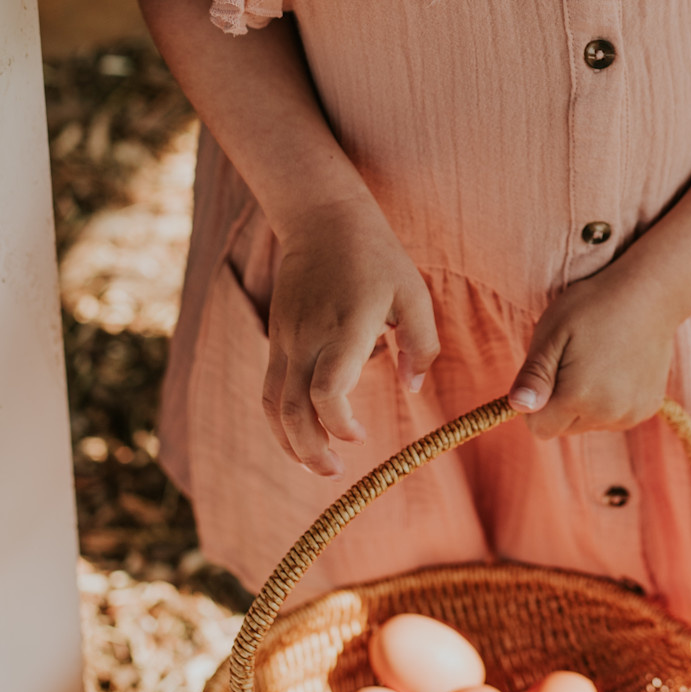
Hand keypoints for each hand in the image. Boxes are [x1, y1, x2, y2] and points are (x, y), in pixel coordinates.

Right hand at [263, 198, 438, 477]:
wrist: (322, 218)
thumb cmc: (377, 256)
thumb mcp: (414, 293)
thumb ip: (420, 344)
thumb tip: (413, 389)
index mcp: (345, 328)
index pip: (326, 389)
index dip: (338, 423)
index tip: (360, 436)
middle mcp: (308, 338)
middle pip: (292, 409)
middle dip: (309, 449)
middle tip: (335, 472)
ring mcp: (285, 339)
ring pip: (273, 404)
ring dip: (289, 442)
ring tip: (315, 465)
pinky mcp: (276, 338)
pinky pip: (269, 389)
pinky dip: (280, 420)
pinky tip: (299, 437)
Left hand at [509, 264, 676, 438]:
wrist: (650, 293)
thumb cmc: (593, 306)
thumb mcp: (552, 332)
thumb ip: (533, 375)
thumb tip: (517, 407)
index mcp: (579, 397)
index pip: (539, 428)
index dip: (535, 403)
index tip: (547, 371)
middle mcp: (608, 414)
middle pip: (564, 428)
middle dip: (560, 403)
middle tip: (574, 360)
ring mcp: (632, 414)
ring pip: (589, 423)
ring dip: (586, 402)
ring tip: (598, 360)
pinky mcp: (647, 408)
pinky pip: (614, 417)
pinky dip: (609, 399)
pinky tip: (618, 367)